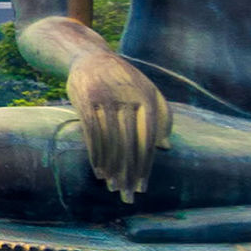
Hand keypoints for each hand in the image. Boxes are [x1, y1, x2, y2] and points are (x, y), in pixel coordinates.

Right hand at [71, 51, 173, 202]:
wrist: (89, 57)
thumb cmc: (124, 80)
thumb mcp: (148, 92)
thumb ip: (161, 117)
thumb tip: (166, 148)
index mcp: (147, 99)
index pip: (148, 139)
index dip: (146, 165)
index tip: (143, 186)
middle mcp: (127, 99)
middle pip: (129, 144)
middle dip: (128, 172)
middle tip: (127, 194)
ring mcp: (105, 99)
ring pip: (110, 141)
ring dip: (111, 167)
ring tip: (112, 186)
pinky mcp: (84, 100)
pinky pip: (91, 132)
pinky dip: (95, 153)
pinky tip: (98, 169)